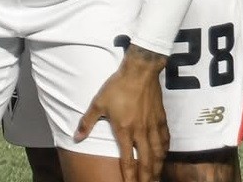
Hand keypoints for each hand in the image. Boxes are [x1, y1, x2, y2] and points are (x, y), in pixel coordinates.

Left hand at [74, 45, 168, 181]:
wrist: (139, 72)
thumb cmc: (117, 87)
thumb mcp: (98, 103)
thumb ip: (87, 122)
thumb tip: (76, 138)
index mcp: (125, 131)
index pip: (128, 161)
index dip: (129, 177)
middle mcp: (141, 133)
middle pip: (146, 162)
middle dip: (146, 177)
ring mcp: (153, 127)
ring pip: (158, 155)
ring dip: (157, 168)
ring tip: (155, 178)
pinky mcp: (162, 120)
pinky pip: (166, 141)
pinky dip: (165, 152)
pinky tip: (163, 156)